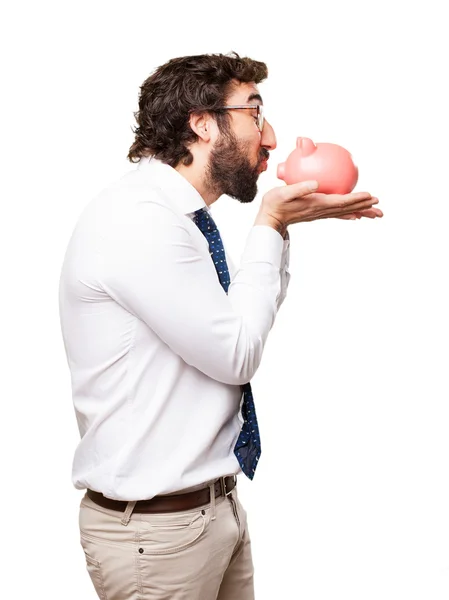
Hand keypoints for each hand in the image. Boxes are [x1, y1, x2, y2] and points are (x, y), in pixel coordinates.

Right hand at [255, 180, 381, 231]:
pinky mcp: (316, 214)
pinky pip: (336, 213)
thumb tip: (316, 183)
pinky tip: (354, 214)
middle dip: (364, 206)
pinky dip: (348, 213)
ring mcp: (319, 213)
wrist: (269, 219)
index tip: (370, 196)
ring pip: (344, 212)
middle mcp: (321, 210)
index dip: (356, 199)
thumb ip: (300, 187)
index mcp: (316, 203)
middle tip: (379, 204)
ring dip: (360, 211)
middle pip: (347, 208)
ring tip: (374, 212)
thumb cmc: (274, 203)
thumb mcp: (284, 192)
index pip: (341, 201)